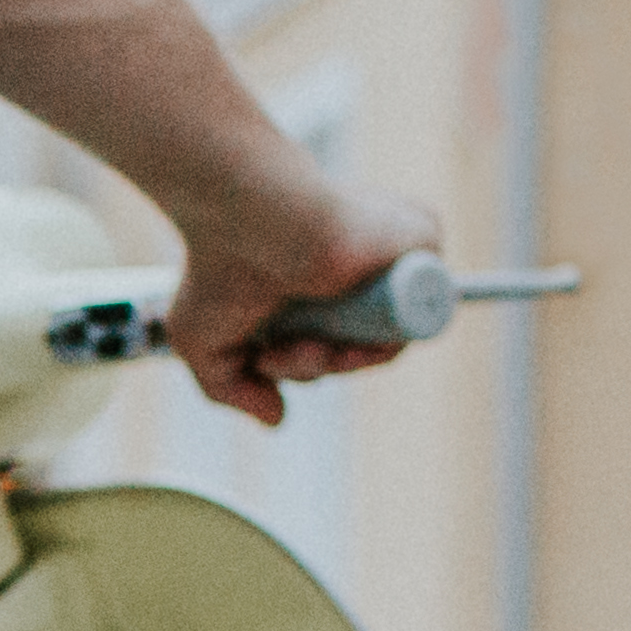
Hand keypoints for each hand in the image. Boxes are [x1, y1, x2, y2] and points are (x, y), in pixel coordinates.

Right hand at [170, 181, 442, 425]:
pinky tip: (349, 328)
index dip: (306, 366)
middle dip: (316, 367)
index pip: (332, 346)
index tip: (268, 359)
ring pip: (391, 339)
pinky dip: (395, 331)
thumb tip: (278, 419)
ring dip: (347, 361)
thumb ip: (230, 390)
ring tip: (304, 344)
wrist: (244, 210)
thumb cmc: (214, 263)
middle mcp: (352, 271)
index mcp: (313, 285)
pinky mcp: (421, 237)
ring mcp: (388, 256)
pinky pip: (428, 308)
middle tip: (278, 351)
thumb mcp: (203, 344)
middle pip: (360, 351)